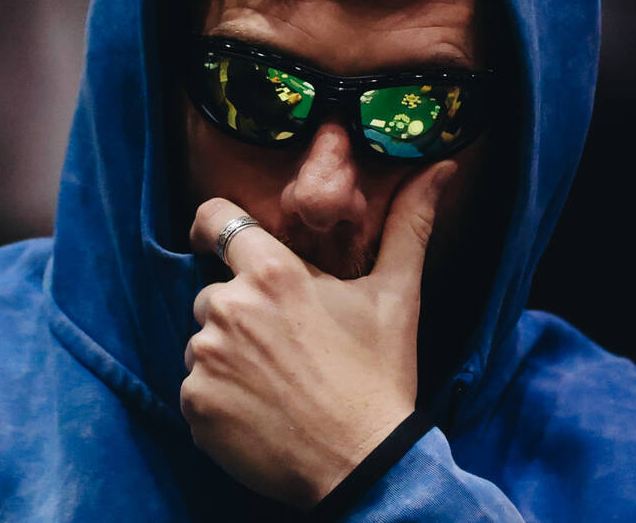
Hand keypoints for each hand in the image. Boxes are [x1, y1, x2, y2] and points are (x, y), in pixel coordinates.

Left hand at [181, 160, 456, 508]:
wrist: (362, 466)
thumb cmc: (379, 377)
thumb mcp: (397, 296)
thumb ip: (409, 225)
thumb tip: (440, 169)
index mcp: (273, 274)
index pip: (216, 218)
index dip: (214, 223)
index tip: (218, 238)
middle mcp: (229, 308)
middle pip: (217, 292)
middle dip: (244, 311)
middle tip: (289, 345)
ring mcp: (206, 358)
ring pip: (205, 340)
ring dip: (231, 355)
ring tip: (279, 383)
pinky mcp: (194, 403)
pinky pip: (196, 387)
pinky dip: (220, 398)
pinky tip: (261, 412)